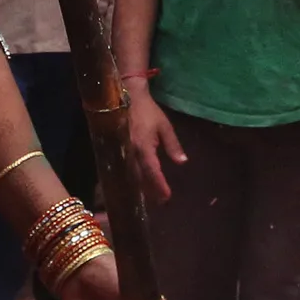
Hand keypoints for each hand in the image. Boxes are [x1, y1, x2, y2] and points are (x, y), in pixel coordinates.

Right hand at [127, 86, 184, 203]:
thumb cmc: (148, 111)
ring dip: (141, 187)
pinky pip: (124, 169)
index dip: (159, 185)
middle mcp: (131, 152)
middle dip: (150, 191)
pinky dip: (132, 178)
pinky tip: (137, 184)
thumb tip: (182, 162)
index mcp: (144, 146)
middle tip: (161, 202)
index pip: (152, 171)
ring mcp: (122, 151)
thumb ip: (173, 145)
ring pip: (131, 175)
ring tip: (151, 197)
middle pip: (140, 178)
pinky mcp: (117, 149)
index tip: (167, 197)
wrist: (126, 96)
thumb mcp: (164, 126)